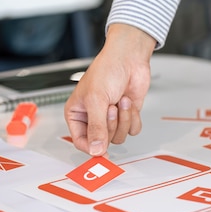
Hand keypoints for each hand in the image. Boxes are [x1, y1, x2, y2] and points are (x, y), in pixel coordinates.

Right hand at [64, 24, 155, 155]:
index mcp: (77, 114)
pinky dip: (133, 117)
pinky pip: (132, 130)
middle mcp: (93, 118)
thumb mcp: (96, 101)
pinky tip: (128, 102)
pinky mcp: (127, 116)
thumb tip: (96, 150)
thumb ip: (97, 128)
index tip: (103, 153)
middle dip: (112, 124)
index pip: (81, 141)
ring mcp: (111, 118)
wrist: (129, 58)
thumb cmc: (107, 71)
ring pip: (119, 136)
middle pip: (104, 140)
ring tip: (121, 101)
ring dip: (124, 119)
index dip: (92, 148)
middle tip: (112, 107)